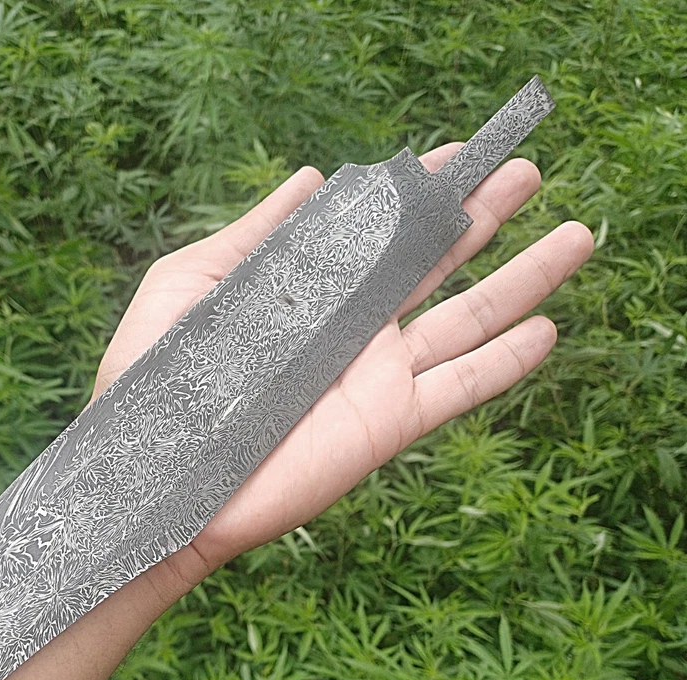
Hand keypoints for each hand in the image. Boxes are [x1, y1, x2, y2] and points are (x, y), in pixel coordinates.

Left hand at [92, 144, 593, 592]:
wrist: (159, 477)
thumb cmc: (152, 381)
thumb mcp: (189, 285)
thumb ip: (250, 233)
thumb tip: (310, 176)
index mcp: (308, 292)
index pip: (377, 229)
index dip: (421, 190)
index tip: (459, 152)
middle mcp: (352, 328)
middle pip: (436, 261)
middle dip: (483, 213)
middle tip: (527, 169)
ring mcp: (376, 375)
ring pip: (468, 316)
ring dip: (523, 276)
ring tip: (575, 233)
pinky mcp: (389, 422)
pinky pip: (463, 388)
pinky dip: (507, 363)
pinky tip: (548, 331)